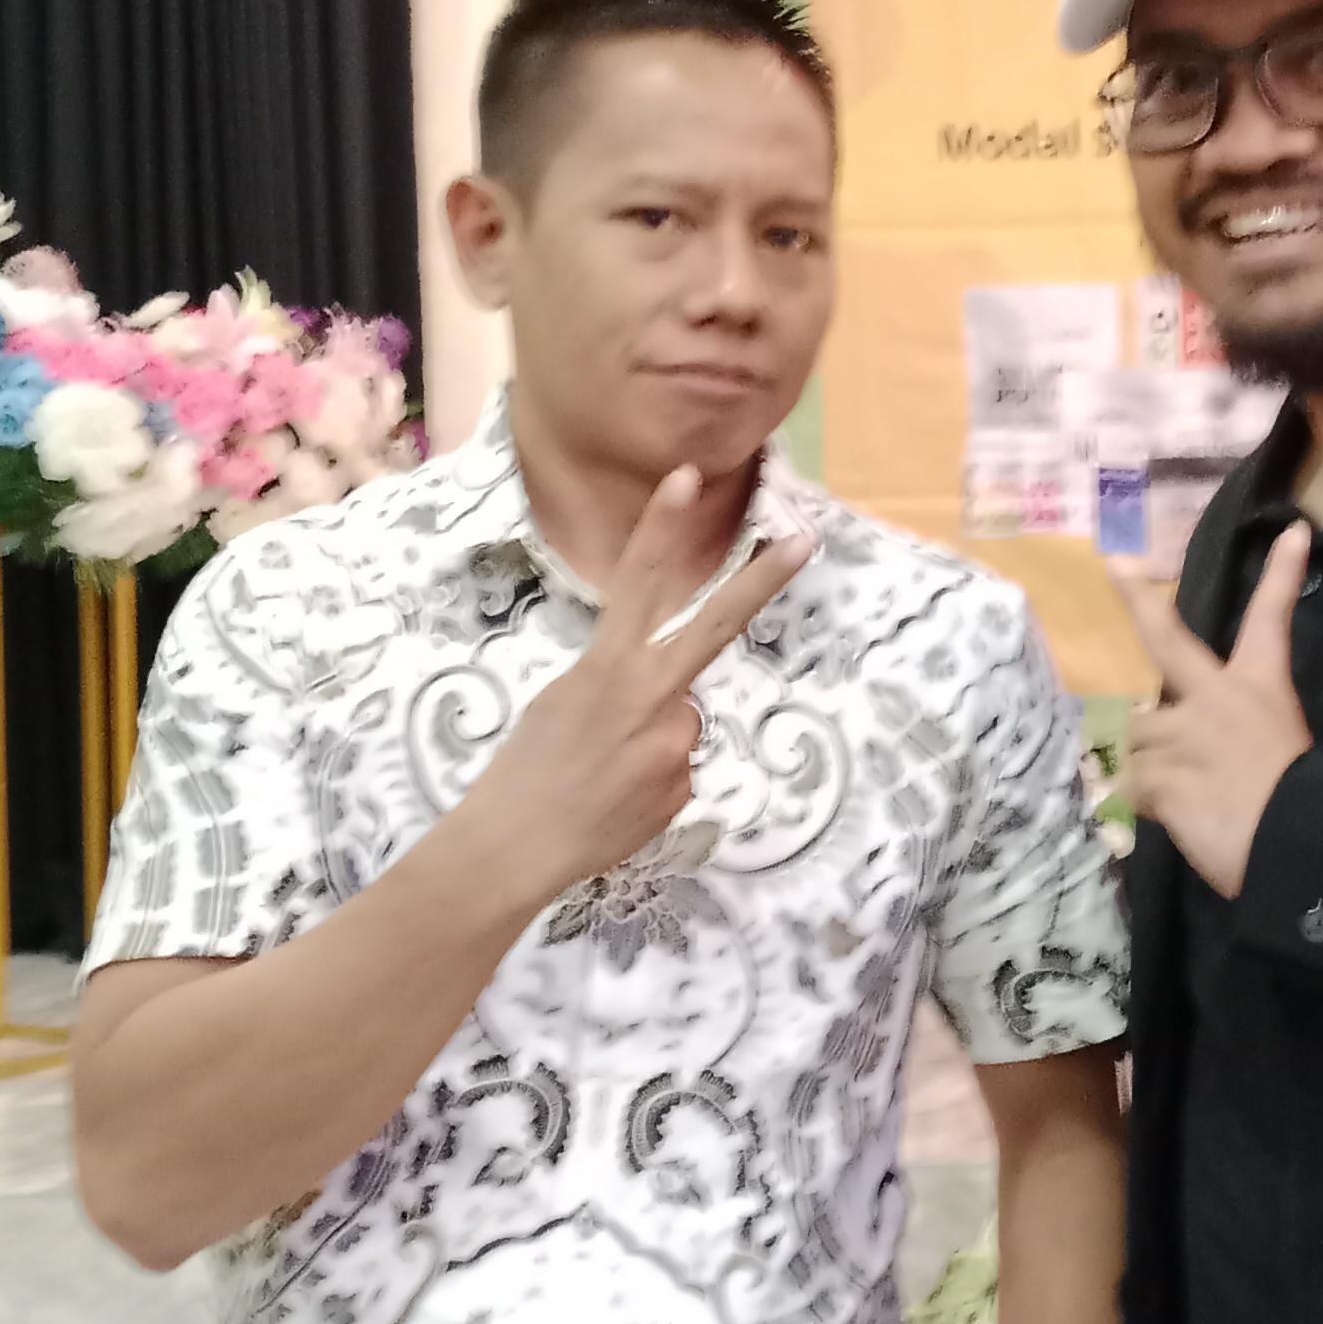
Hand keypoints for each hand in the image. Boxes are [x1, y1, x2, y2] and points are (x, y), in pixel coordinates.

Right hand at [460, 469, 808, 907]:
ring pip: (680, 720)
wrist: (516, 847)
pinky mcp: (685, 787)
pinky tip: (617, 798)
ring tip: (605, 771)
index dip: (662, 526)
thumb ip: (622, 683)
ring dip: (651, 737)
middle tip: (806, 539)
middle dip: (763, 578)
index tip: (687, 476)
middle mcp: (652, 697)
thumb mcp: (564, 702)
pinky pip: (675, 766)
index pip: (640, 581)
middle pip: (715, 624)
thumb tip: (668, 697)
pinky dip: (650, 777)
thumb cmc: (524, 769)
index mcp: (608, 666)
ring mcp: (676, 744)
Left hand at [1114, 525, 1313, 899]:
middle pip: (1167, 640)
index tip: (1292, 532)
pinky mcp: (1158, 775)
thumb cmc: (1309, 804)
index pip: (1272, 619)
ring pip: (1136, 732)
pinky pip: (1131, 783)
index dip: (1281, 574)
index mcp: (1260, 688)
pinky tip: (1160, 815)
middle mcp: (1215, 699)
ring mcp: (1182, 734)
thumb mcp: (1286, 751)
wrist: (1294, 843)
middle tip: (1115, 565)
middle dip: (1139, 600)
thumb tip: (1208, 757)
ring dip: (1144, 757)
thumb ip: (1240, 738)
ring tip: (1170, 787)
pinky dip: (1140, 800)